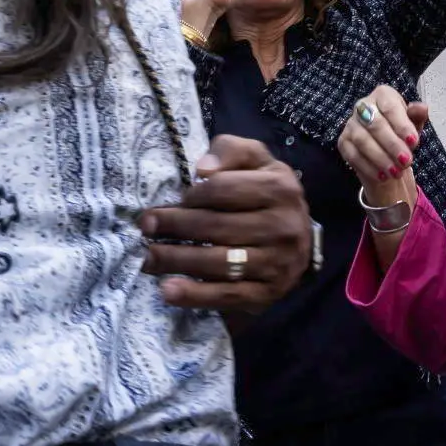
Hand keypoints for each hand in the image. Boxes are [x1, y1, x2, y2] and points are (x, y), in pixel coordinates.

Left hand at [139, 136, 312, 312]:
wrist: (299, 240)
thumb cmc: (267, 194)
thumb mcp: (257, 161)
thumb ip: (231, 151)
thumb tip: (203, 169)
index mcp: (280, 188)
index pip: (222, 189)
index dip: (191, 195)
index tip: (173, 200)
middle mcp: (283, 226)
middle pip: (216, 226)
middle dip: (174, 226)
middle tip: (146, 227)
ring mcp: (277, 263)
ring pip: (218, 262)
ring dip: (176, 261)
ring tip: (147, 258)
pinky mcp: (268, 293)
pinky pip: (226, 295)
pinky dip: (194, 295)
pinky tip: (168, 291)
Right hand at [335, 85, 427, 199]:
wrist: (387, 152)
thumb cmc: (402, 133)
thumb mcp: (415, 124)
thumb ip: (418, 116)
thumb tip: (422, 108)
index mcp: (383, 95)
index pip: (390, 107)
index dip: (402, 125)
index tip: (413, 142)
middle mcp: (363, 105)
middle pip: (375, 124)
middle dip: (392, 145)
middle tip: (406, 161)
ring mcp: (350, 123)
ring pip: (363, 140)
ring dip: (381, 158)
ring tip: (396, 172)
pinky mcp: (343, 141)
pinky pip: (353, 155)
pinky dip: (369, 167)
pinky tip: (382, 176)